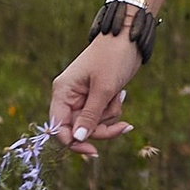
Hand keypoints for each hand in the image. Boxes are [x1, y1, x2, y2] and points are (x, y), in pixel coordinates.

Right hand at [49, 28, 140, 154]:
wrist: (129, 38)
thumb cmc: (113, 57)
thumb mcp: (103, 89)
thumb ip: (90, 116)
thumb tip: (77, 139)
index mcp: (62, 92)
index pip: (59, 128)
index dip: (74, 142)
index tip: (93, 151)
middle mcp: (69, 97)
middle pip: (79, 129)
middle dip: (101, 129)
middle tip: (124, 127)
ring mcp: (83, 98)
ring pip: (93, 124)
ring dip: (109, 117)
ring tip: (118, 96)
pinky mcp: (97, 97)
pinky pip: (103, 116)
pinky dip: (113, 110)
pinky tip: (121, 94)